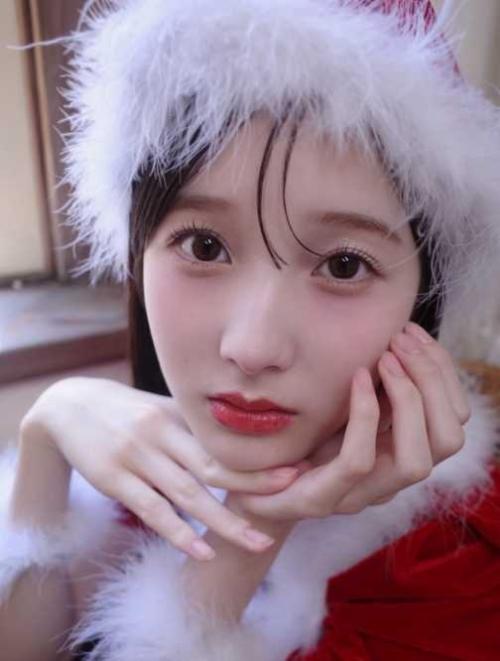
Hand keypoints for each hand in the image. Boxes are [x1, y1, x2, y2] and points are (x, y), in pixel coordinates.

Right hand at [21, 378, 299, 560]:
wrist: (68, 406)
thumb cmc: (126, 410)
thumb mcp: (161, 408)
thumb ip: (195, 426)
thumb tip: (239, 438)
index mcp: (177, 417)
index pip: (225, 442)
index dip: (259, 457)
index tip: (294, 467)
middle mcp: (161, 436)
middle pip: (214, 465)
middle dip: (255, 484)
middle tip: (292, 496)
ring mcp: (137, 458)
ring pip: (187, 494)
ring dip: (224, 521)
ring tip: (257, 542)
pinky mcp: (114, 480)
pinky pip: (151, 511)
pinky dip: (178, 532)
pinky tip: (201, 551)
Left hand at [230, 322, 470, 519]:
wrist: (255, 485)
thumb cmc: (305, 438)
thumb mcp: (347, 404)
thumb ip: (378, 385)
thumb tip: (399, 339)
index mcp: (402, 451)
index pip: (453, 420)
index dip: (444, 372)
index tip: (413, 332)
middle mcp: (391, 478)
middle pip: (447, 440)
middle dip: (433, 381)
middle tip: (399, 340)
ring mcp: (359, 494)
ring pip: (416, 462)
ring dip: (408, 399)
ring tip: (384, 358)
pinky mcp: (320, 500)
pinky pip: (358, 460)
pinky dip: (364, 414)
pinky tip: (357, 377)